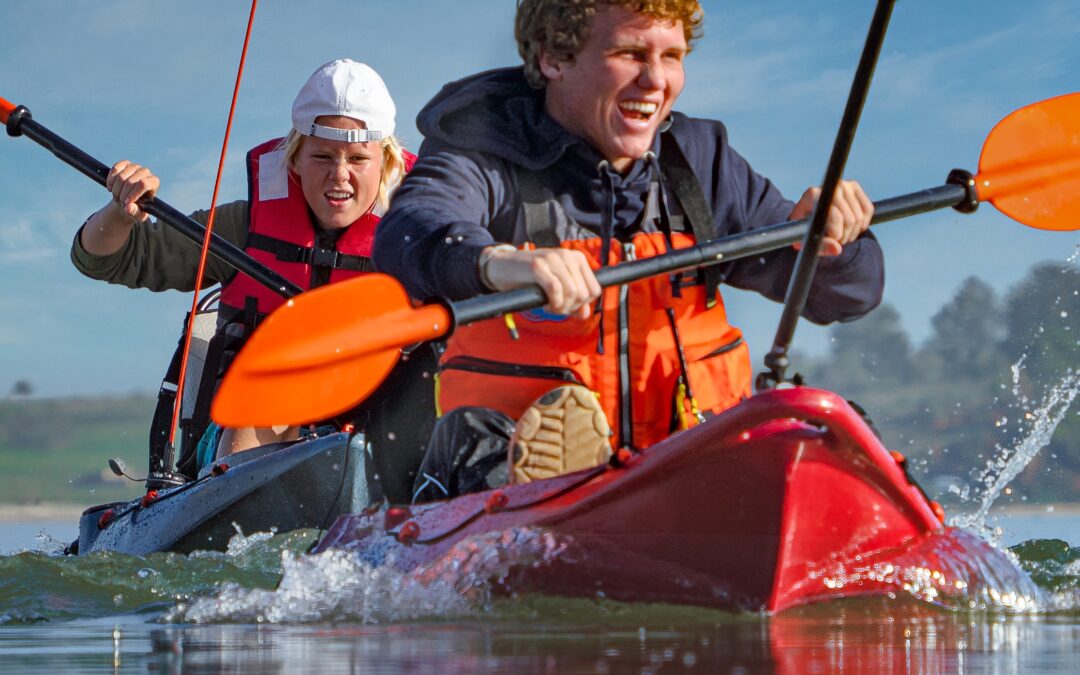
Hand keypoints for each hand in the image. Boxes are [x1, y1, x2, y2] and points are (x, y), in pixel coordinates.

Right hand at [105, 160, 159, 222]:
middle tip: (120, 202)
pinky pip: (115, 168)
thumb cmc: (137, 209)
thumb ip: (135, 213)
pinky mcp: (125, 164)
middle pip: (130, 181)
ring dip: (116, 189)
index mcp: (154, 183)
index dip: (133, 194)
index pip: (143, 184)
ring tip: (117, 197)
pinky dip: (110, 180)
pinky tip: (111, 188)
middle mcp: (146, 172)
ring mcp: (135, 167)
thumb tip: (128, 208)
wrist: (128, 202)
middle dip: (122, 194)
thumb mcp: (138, 215)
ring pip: (121, 176)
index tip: (126, 203)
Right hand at [480, 246, 601, 318]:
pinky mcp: (538, 265)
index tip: (566, 306)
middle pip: (584, 294)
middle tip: (554, 308)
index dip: (582, 305)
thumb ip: (572, 300)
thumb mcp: (557, 288)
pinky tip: (544, 304)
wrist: (502, 266)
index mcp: (577, 258)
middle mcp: (568, 255)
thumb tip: (584, 314)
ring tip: (549, 306)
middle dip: (570, 308)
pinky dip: (552, 303)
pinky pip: (555, 290)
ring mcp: (553, 258)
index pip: (595, 290)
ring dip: (561, 307)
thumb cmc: (530, 279)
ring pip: (572, 292)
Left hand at [789, 180, 873, 255]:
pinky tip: (853, 228)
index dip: (837, 234)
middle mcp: (830, 187)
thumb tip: (837, 249)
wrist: (809, 215)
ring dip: (853, 233)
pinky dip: (862, 224)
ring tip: (842, 236)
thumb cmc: (805, 229)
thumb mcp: (808, 241)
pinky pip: (868, 209)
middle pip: (849, 219)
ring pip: (859, 217)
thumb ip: (821, 246)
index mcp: (813, 195)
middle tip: (837, 241)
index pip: (835, 217)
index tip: (833, 241)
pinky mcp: (854, 187)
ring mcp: (844, 185)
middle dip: (845, 236)